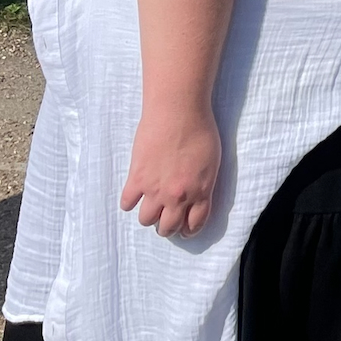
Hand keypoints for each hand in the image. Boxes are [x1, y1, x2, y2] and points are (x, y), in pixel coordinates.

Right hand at [121, 106, 224, 237]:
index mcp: (201, 192)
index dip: (188, 229)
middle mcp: (178, 197)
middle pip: (168, 228)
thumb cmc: (200, 128)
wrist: (178, 110)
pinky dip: (129, 202)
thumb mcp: (212, 161)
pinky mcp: (137, 178)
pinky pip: (127, 203)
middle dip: (167, 227)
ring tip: (150, 205)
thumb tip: (197, 195)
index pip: (194, 224)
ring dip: (149, 216)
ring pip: (146, 220)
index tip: (184, 227)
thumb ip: (204, 183)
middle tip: (165, 219)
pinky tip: (133, 194)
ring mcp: (155, 189)